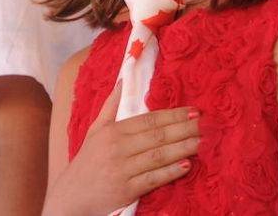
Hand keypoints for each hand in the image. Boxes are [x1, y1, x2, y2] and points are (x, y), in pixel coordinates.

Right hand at [43, 82, 199, 215]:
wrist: (72, 196)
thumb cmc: (87, 162)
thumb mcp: (95, 131)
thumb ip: (110, 106)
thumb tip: (122, 81)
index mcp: (112, 131)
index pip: (148, 120)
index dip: (173, 115)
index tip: (193, 110)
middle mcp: (117, 148)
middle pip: (157, 136)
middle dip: (184, 129)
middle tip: (205, 124)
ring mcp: (122, 169)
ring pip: (158, 155)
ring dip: (183, 148)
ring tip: (202, 142)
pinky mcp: (126, 190)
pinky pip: (152, 179)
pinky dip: (170, 172)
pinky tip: (186, 166)